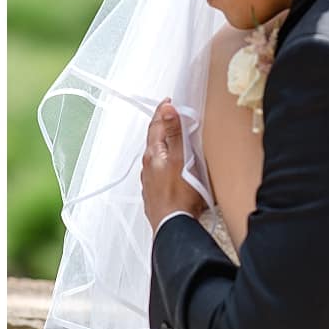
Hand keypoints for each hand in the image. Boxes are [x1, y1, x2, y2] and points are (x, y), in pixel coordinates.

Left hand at [141, 99, 204, 230]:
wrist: (173, 226)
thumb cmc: (179, 196)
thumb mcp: (181, 159)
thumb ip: (174, 134)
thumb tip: (167, 110)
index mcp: (153, 155)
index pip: (156, 126)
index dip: (162, 112)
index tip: (168, 102)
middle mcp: (148, 166)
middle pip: (155, 140)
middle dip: (163, 127)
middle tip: (172, 116)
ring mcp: (150, 180)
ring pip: (156, 155)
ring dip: (164, 144)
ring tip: (175, 138)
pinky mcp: (155, 191)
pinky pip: (159, 170)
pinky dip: (166, 161)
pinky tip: (173, 165)